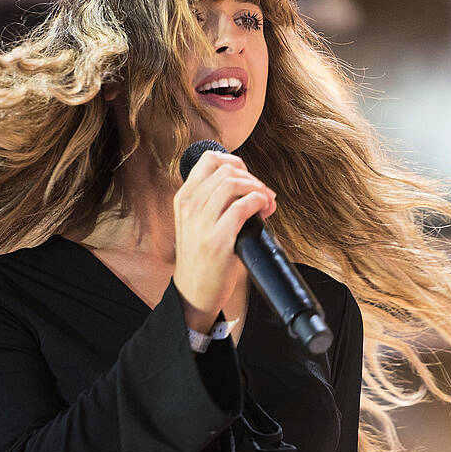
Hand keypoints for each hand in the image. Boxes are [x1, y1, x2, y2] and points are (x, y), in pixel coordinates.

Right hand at [172, 150, 276, 332]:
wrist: (193, 292)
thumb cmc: (201, 257)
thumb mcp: (197, 222)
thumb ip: (216, 201)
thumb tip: (257, 188)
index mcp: (184, 198)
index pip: (209, 159)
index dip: (235, 162)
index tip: (247, 178)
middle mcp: (189, 206)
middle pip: (226, 169)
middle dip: (252, 178)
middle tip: (263, 195)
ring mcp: (201, 223)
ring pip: (233, 183)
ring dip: (258, 189)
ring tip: (266, 204)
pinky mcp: (217, 240)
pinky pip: (242, 207)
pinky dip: (258, 204)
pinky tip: (263, 212)